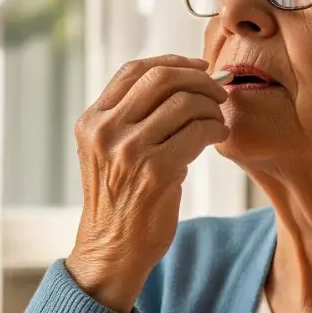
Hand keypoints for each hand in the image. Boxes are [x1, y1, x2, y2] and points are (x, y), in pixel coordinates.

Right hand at [66, 55, 228, 312]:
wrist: (112, 251)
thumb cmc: (119, 202)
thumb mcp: (107, 153)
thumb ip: (129, 118)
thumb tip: (179, 80)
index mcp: (92, 122)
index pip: (134, 71)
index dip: (172, 62)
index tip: (198, 68)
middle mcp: (106, 132)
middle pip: (161, 78)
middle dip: (198, 79)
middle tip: (218, 91)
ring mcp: (129, 151)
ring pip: (184, 102)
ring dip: (211, 106)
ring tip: (218, 120)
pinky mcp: (156, 171)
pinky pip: (198, 131)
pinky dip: (216, 128)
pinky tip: (219, 137)